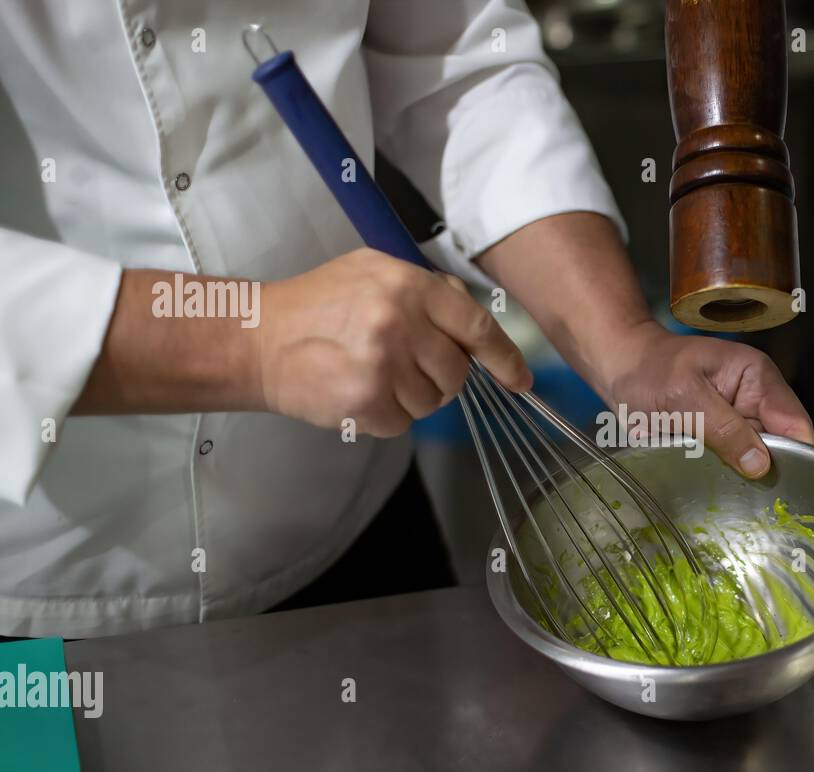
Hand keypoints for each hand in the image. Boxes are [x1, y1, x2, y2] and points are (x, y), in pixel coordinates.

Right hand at [256, 249, 530, 436]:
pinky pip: (402, 422)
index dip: (505, 357)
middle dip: (441, 377)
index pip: (476, 326)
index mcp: (408, 285)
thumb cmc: (315, 305)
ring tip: (373, 374)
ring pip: (433, 401)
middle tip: (406, 366)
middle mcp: (400, 322)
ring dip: (411, 397)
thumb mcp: (372, 271)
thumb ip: (425, 290)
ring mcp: (383, 364)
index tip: (520, 379)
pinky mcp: (366, 401)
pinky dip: (385, 415)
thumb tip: (468, 315)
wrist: (257, 339)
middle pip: (457, 372)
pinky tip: (358, 392)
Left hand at [603, 321, 813, 477]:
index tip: (785, 489)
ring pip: (758, 461)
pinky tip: (712, 486)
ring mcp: (739, 421)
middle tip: (751, 501)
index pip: (795, 423)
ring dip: (743, 478)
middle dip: (769, 473)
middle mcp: (756, 400)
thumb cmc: (648, 370)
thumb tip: (760, 465)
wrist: (619, 369)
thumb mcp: (684, 397)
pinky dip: (726, 477)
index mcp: (757, 378)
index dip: (798, 457)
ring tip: (725, 493)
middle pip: (782, 447)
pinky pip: (734, 465)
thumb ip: (724, 429)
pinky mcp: (722, 439)